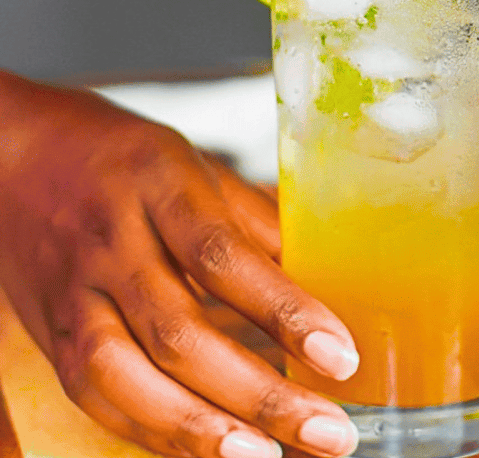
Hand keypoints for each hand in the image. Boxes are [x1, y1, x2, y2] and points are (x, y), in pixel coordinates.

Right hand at [0, 71, 358, 457]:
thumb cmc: (120, 156)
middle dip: (260, 395)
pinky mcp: (52, 333)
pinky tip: (209, 449)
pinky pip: (96, 396)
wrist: (16, 156)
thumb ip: (254, 220)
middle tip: (330, 432)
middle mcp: (112, 240)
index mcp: (157, 183)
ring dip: (201, 431)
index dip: (283, 311)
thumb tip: (322, 275)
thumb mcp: (194, 162)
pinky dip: (153, 432)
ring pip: (126, 377)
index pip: (222, 256)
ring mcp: (74, 292)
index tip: (339, 355)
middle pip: (180, 332)